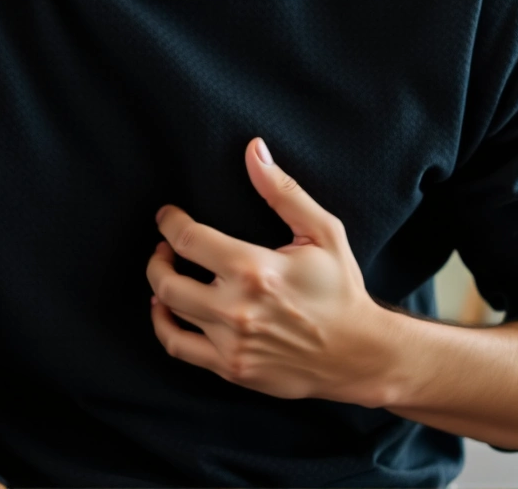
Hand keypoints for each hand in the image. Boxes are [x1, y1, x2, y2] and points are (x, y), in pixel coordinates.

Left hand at [145, 137, 398, 406]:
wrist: (360, 354)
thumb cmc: (342, 289)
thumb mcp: (323, 233)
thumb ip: (283, 191)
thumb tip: (254, 149)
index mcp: (255, 269)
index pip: (188, 239)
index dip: (169, 223)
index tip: (167, 216)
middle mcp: (237, 308)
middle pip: (166, 279)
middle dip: (157, 257)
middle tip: (164, 247)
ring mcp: (231, 342)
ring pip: (169, 311)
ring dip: (159, 287)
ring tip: (167, 273)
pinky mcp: (231, 367)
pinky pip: (177, 346)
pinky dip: (162, 325)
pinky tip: (165, 309)